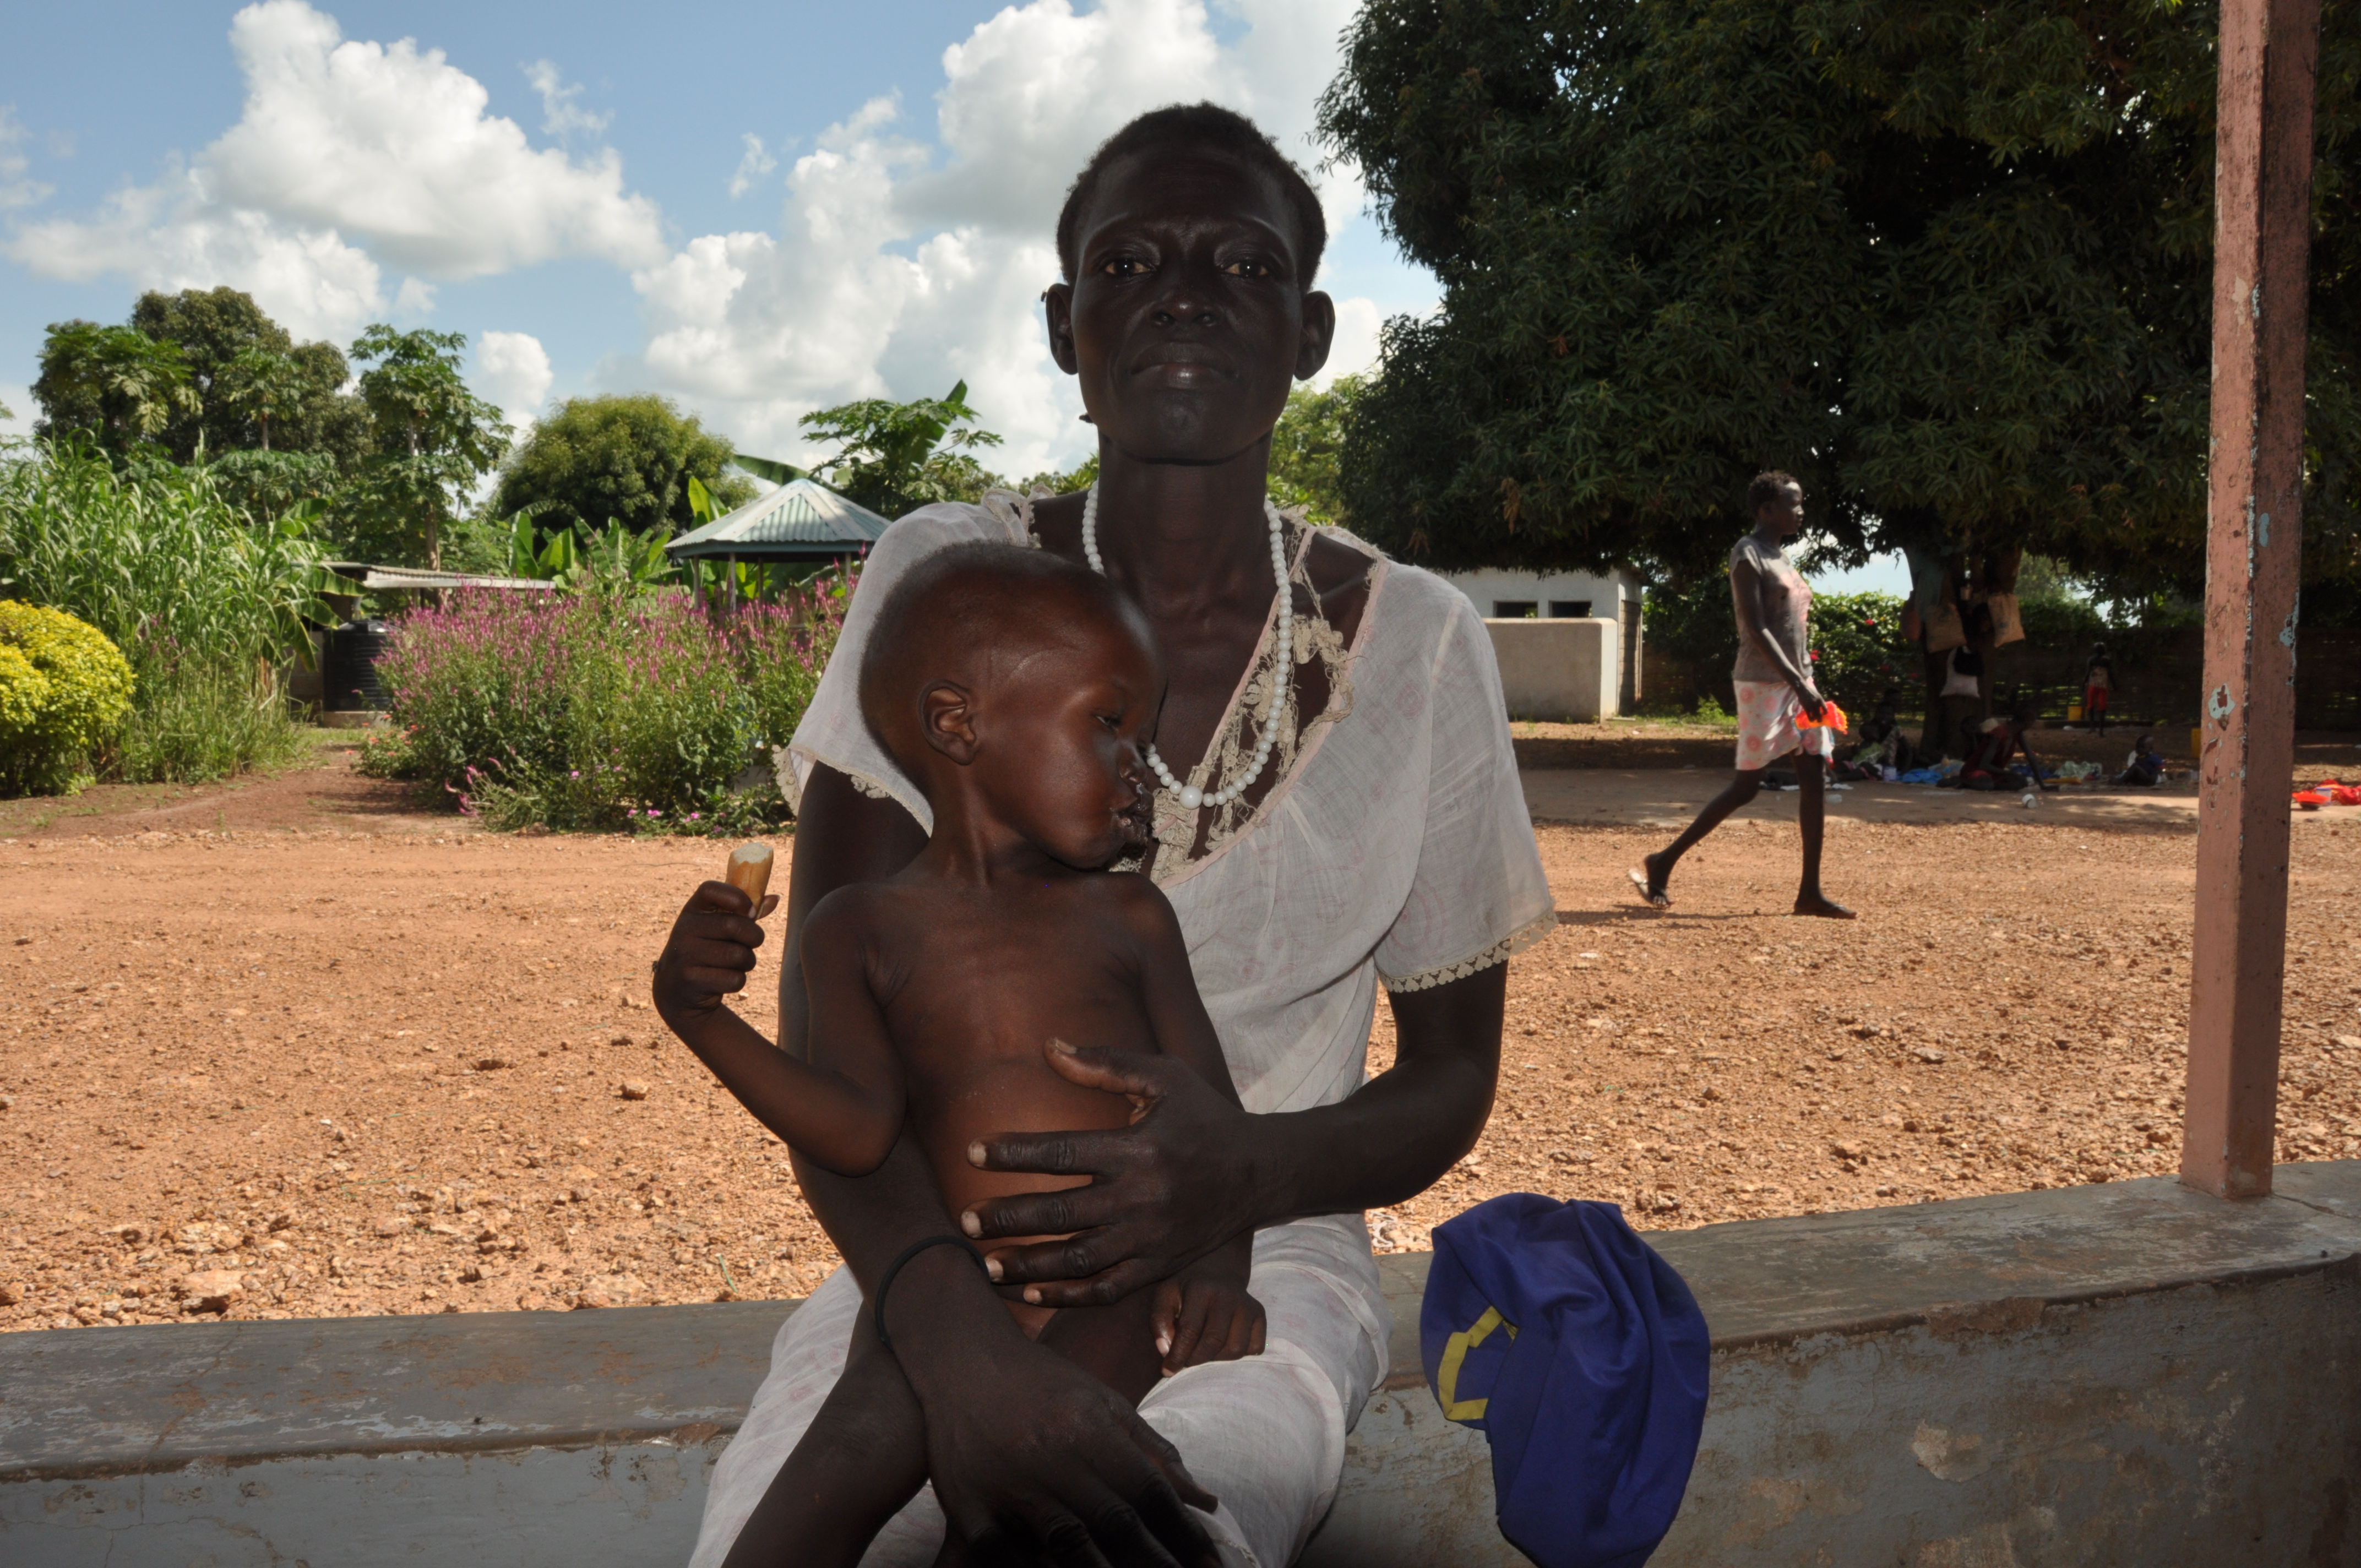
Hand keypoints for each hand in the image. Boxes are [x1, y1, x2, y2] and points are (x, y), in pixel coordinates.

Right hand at [650, 881, 777, 1022]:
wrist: (677, 991)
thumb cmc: (708, 951)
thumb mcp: (718, 929)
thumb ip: (744, 914)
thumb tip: (774, 899)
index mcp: (692, 911)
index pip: (710, 889)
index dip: (737, 897)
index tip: (751, 912)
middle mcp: (684, 929)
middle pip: (733, 925)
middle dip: (754, 937)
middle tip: (751, 944)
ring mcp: (684, 955)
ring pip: (737, 955)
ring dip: (747, 962)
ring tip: (736, 964)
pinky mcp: (691, 981)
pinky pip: (734, 979)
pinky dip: (737, 981)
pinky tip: (723, 981)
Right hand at [918, 1321, 1223, 1566]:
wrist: (962, 1359)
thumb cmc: (1043, 1383)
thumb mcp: (1104, 1403)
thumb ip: (1154, 1453)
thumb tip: (1206, 1502)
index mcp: (1090, 1429)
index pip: (1148, 1491)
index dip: (1183, 1532)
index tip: (1212, 1562)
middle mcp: (1053, 1455)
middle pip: (1115, 1521)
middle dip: (1155, 1560)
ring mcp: (1008, 1482)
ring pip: (1067, 1543)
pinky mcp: (968, 1505)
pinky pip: (1005, 1554)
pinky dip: (1033, 1567)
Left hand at [962, 1044, 1263, 1306]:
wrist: (1262, 1171)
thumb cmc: (1205, 1116)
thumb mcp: (1163, 1076)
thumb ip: (1104, 1061)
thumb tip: (1047, 1044)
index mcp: (1138, 1149)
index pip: (1061, 1153)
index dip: (1012, 1153)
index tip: (972, 1151)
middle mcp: (1143, 1198)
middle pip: (1060, 1213)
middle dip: (1007, 1219)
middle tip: (965, 1220)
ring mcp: (1151, 1239)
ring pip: (1077, 1261)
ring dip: (1027, 1265)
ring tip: (986, 1264)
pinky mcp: (1160, 1266)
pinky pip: (1106, 1290)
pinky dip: (1067, 1296)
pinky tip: (1031, 1291)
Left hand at [1152, 1278, 1265, 1375]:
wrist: (1217, 1271)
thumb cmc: (1186, 1291)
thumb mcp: (1165, 1297)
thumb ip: (1159, 1322)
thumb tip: (1166, 1350)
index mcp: (1201, 1289)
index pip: (1190, 1330)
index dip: (1178, 1355)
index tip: (1168, 1370)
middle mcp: (1228, 1296)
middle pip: (1214, 1342)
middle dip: (1197, 1359)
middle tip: (1187, 1360)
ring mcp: (1247, 1305)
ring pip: (1235, 1349)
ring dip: (1217, 1358)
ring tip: (1205, 1350)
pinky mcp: (1260, 1314)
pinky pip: (1254, 1348)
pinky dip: (1238, 1354)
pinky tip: (1224, 1344)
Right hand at [1796, 686, 1827, 723]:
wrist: (1803, 689)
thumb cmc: (1810, 692)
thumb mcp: (1818, 695)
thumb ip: (1820, 701)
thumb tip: (1822, 707)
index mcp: (1820, 700)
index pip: (1825, 709)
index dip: (1825, 713)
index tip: (1824, 714)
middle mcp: (1816, 704)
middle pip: (1820, 714)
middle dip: (1820, 719)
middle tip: (1820, 720)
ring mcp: (1811, 706)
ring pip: (1815, 716)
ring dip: (1816, 720)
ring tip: (1815, 721)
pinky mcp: (1806, 708)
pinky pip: (1809, 715)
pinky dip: (1811, 719)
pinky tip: (1811, 720)